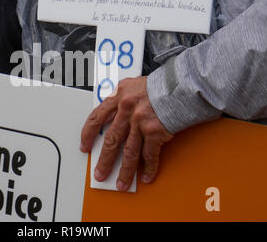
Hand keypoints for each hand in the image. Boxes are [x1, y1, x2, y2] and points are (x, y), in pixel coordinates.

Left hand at [80, 76, 172, 190]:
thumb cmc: (159, 85)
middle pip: (111, 141)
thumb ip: (122, 99)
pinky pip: (149, 155)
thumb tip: (113, 114)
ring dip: (125, 171)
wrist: (181, 85)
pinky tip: (146, 175)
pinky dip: (148, 167)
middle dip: (104, 161)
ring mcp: (140, 122)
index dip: (88, 135)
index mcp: (118, 97)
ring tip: (121, 182)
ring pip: (129, 152)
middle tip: (99, 173)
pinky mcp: (155, 131)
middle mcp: (127, 109)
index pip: (96, 118)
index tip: (85, 146)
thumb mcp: (133, 85)